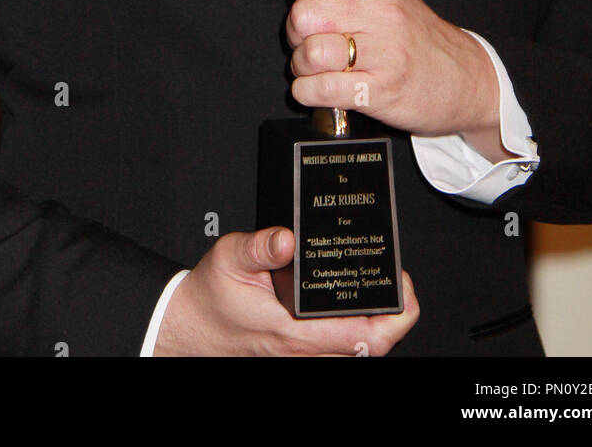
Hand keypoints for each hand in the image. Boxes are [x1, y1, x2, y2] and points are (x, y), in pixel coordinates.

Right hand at [153, 226, 418, 355]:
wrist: (192, 327)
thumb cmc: (211, 297)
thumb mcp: (231, 258)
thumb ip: (261, 246)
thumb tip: (289, 237)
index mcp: (296, 332)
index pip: (366, 338)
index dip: (394, 314)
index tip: (400, 282)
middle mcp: (306, 351)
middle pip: (373, 343)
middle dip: (392, 310)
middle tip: (395, 275)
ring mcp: (306, 354)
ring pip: (360, 346)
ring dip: (376, 317)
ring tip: (379, 280)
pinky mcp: (302, 351)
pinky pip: (343, 344)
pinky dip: (358, 322)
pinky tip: (354, 295)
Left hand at [288, 0, 502, 150]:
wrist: (466, 80)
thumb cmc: (421, 38)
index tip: (307, 1)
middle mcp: (382, 16)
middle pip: (306, 16)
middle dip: (295, 32)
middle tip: (306, 39)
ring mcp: (383, 55)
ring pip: (311, 53)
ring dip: (301, 65)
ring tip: (314, 67)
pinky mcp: (379, 92)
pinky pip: (322, 90)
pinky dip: (307, 92)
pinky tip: (316, 88)